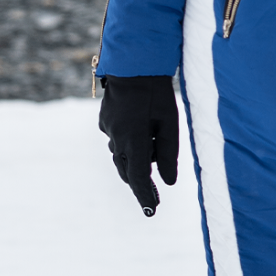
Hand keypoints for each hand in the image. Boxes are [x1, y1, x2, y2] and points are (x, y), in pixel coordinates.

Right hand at [98, 74, 180, 216]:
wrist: (133, 64)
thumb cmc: (157, 92)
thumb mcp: (170, 122)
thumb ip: (170, 153)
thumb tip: (168, 181)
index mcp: (134, 139)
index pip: (139, 177)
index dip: (145, 196)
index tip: (151, 211)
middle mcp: (117, 138)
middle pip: (127, 170)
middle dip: (140, 184)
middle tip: (153, 201)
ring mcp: (108, 130)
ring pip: (121, 156)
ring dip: (135, 162)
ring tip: (150, 164)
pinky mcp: (104, 121)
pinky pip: (117, 140)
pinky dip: (129, 144)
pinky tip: (140, 134)